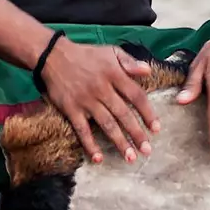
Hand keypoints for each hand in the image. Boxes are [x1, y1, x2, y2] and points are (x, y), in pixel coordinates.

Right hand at [37, 38, 160, 163]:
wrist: (54, 56)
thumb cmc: (86, 55)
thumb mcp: (111, 51)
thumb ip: (130, 62)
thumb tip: (149, 70)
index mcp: (115, 74)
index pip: (136, 96)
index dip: (148, 113)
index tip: (156, 129)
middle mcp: (102, 89)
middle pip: (123, 114)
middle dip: (136, 134)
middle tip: (147, 151)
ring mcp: (86, 101)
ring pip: (106, 124)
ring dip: (119, 142)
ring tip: (130, 157)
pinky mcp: (71, 109)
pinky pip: (82, 130)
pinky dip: (90, 145)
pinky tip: (98, 158)